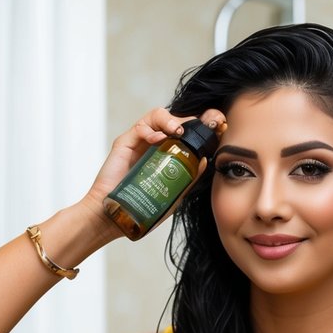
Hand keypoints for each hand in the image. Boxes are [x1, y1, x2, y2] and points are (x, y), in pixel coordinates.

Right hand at [81, 107, 226, 218]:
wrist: (114, 215)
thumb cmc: (143, 206)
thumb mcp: (173, 193)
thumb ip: (188, 178)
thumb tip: (204, 160)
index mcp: (168, 153)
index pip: (187, 132)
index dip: (202, 125)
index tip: (217, 125)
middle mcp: (155, 144)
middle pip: (175, 120)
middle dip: (192, 119)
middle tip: (205, 124)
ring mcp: (140, 141)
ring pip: (157, 116)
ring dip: (171, 120)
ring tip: (178, 131)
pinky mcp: (125, 142)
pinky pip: (140, 127)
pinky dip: (150, 130)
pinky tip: (157, 141)